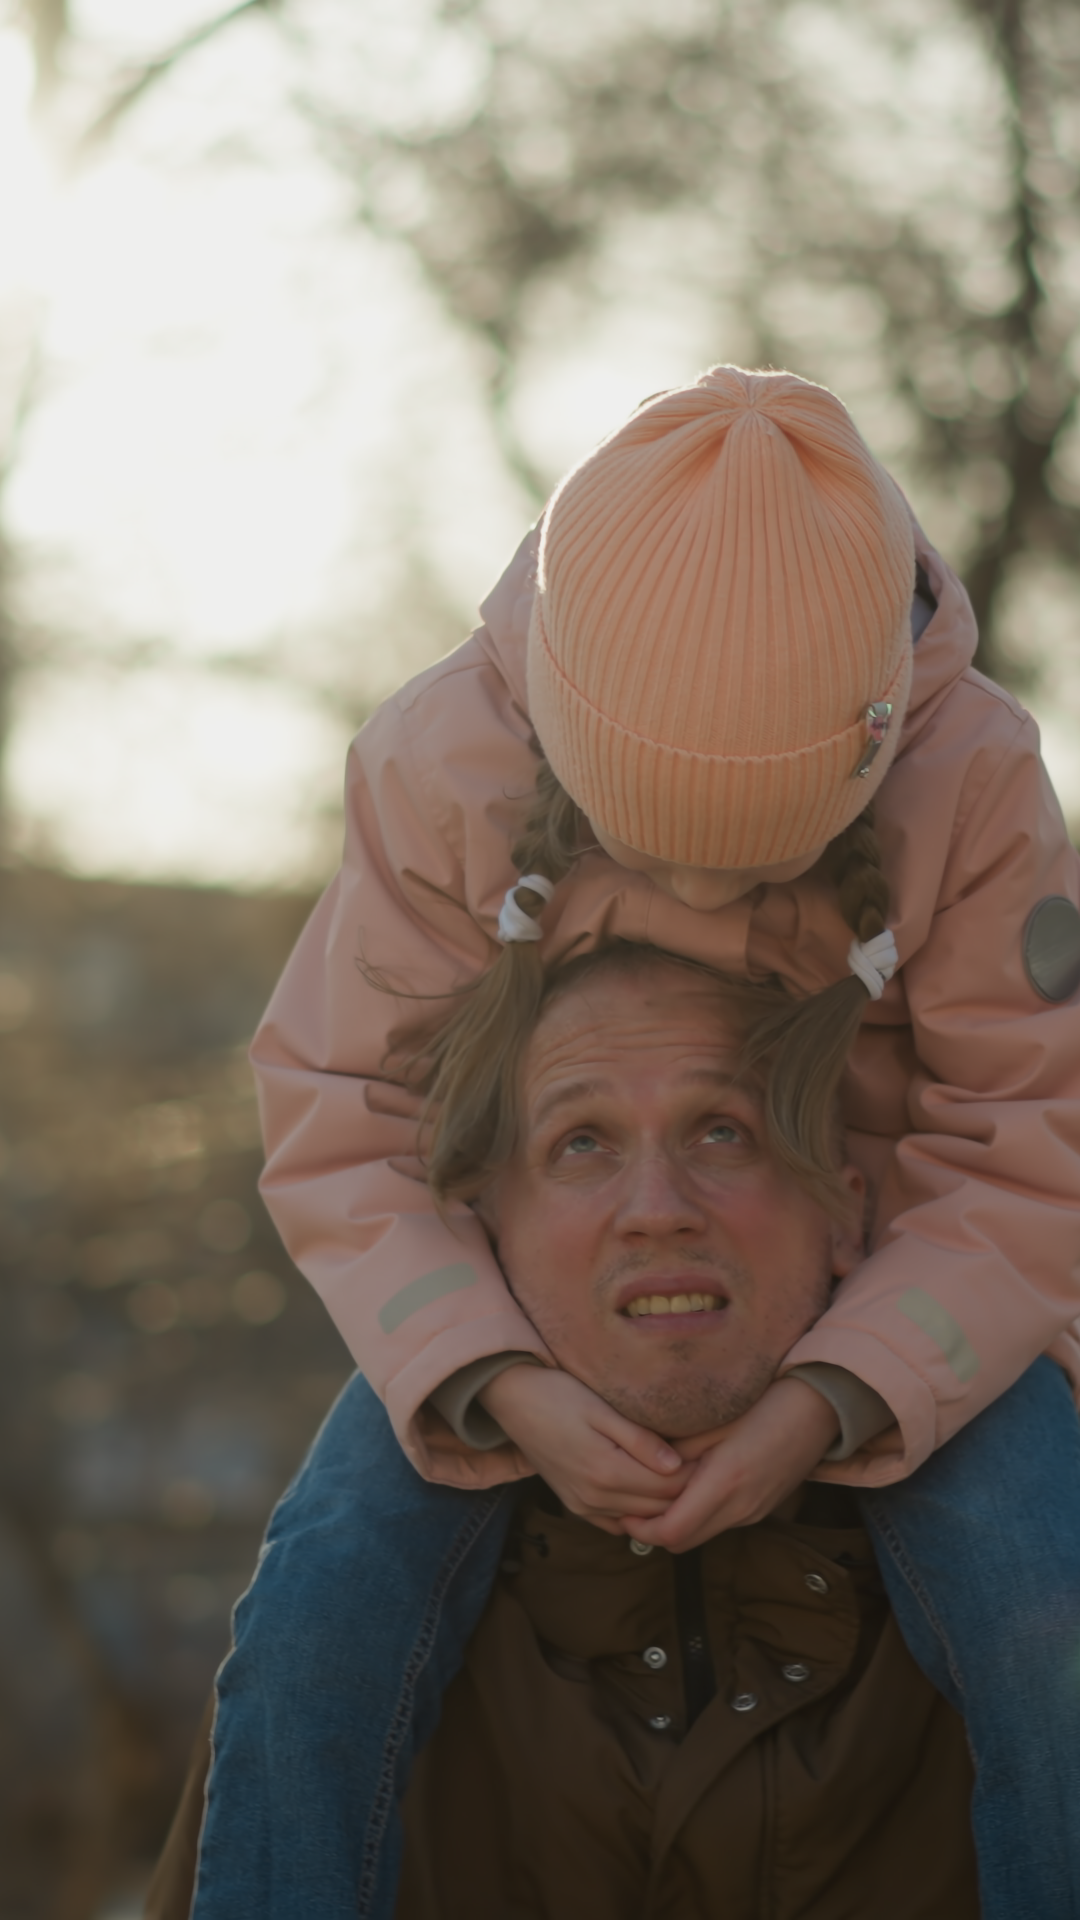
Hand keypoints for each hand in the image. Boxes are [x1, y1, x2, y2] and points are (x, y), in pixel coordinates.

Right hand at [479, 1365, 691, 1533]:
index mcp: (606, 1472)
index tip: (711, 1453)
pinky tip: (648, 1490)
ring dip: (662, 1502)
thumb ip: (640, 1440)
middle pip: (657, 1508)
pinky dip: (636, 1512)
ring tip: (682, 1474)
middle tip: (706, 1464)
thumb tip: (677, 1465)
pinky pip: (615, 1522)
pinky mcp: (575, 1505)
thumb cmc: (558, 1393)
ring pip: (639, 1518)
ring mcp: (583, 1506)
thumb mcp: (602, 1408)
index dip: (695, 1474)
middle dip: (685, 1490)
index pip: (668, 1488)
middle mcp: (594, 1498)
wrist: (513, 1398)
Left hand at [623, 1377, 840, 1553]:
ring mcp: (754, 1511)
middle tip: (629, 1504)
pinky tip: (687, 1489)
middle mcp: (741, 1508)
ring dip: (675, 1523)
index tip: (620, 1508)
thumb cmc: (765, 1402)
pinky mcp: (762, 1507)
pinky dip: (697, 1515)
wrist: (820, 1406)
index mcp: (725, 1484)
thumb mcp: (713, 1420)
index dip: (640, 1527)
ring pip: (701, 1534)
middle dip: (652, 1529)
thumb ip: (677, 1450)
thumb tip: (643, 1468)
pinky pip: (720, 1522)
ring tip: (653, 1494)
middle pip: (682, 1542)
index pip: (671, 1532)